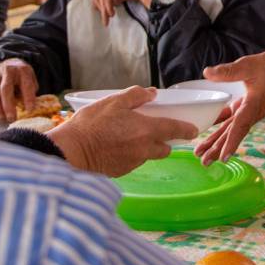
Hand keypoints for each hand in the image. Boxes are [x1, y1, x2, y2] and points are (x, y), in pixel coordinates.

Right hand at [0, 58, 38, 122]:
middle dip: (8, 105)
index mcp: (22, 69)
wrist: (10, 63)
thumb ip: (30, 91)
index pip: (26, 84)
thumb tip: (26, 108)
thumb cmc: (22, 76)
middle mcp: (8, 69)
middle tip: (11, 118)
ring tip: (2, 119)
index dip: (28, 98)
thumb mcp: (31, 80)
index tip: (29, 110)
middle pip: (5, 88)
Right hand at [47, 86, 197, 176]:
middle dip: (165, 141)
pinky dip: (131, 155)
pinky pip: (134, 162)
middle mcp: (145, 149)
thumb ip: (135, 96)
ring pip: (149, 155)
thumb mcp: (113, 102)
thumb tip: (151, 93)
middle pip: (165, 148)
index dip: (187, 129)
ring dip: (146, 148)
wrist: (71, 152)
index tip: (193, 129)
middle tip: (154, 131)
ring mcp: (133, 162)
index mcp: (146, 130)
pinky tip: (117, 147)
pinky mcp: (122, 171)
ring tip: (130, 138)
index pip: (175, 130)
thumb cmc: (91, 125)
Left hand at [195, 50, 264, 163]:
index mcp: (253, 105)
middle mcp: (251, 113)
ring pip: (231, 130)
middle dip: (218, 149)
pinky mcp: (246, 108)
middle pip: (233, 134)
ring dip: (217, 142)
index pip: (240, 126)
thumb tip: (207, 73)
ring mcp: (249, 112)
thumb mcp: (249, 65)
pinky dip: (220, 129)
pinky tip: (209, 135)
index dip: (231, 142)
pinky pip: (232, 122)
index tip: (224, 157)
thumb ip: (228, 71)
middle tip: (203, 162)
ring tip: (202, 154)